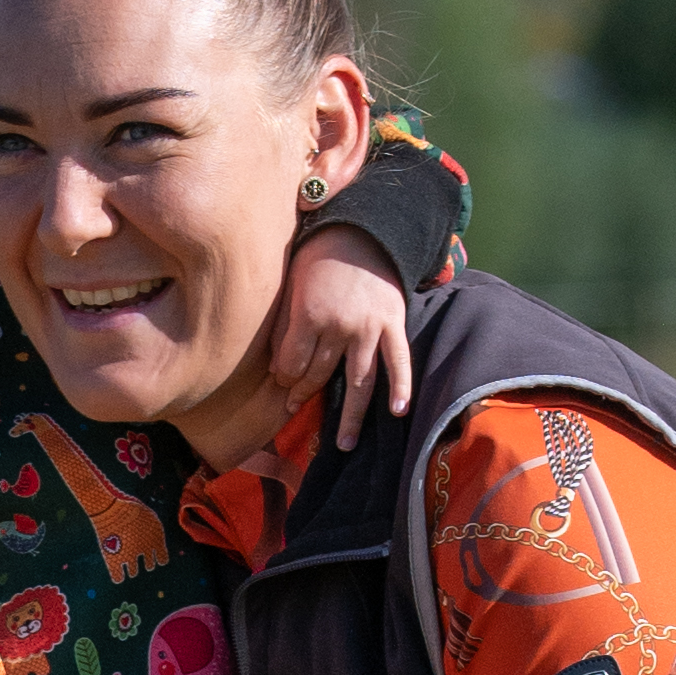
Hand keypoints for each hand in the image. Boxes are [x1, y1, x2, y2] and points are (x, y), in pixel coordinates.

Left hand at [268, 228, 415, 448]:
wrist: (362, 230)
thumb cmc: (319, 255)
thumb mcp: (292, 284)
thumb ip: (284, 323)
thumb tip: (275, 365)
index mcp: (310, 315)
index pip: (291, 364)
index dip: (283, 377)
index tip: (280, 382)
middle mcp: (340, 327)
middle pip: (319, 375)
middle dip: (304, 392)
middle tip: (293, 406)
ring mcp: (370, 329)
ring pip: (358, 381)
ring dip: (349, 416)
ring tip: (343, 444)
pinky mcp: (393, 324)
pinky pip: (398, 361)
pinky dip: (400, 386)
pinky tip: (397, 412)